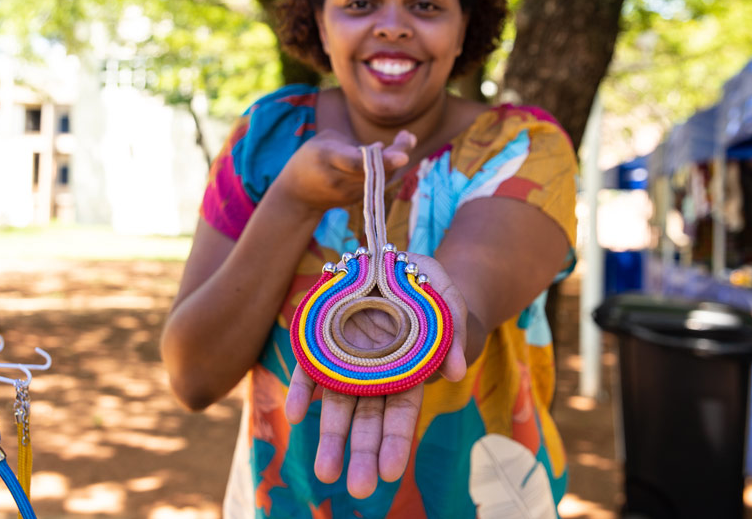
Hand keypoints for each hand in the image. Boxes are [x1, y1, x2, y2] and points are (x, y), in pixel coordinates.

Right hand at [273, 129, 415, 214]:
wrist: (298, 195)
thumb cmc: (311, 158)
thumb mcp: (325, 141)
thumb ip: (353, 144)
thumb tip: (383, 148)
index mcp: (327, 158)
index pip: (358, 163)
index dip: (382, 160)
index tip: (404, 156)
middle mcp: (340, 179)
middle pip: (376, 170)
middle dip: (397, 154)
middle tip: (408, 136)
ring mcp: (349, 193)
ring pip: (381, 177)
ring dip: (396, 159)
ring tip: (406, 138)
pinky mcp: (357, 199)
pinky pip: (379, 182)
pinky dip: (389, 167)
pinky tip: (393, 153)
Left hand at [284, 253, 467, 497]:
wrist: (392, 264)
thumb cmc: (426, 288)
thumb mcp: (448, 303)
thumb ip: (455, 334)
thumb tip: (456, 372)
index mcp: (407, 371)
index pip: (401, 414)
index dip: (395, 441)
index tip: (390, 472)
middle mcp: (374, 373)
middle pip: (368, 418)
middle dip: (362, 453)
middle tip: (357, 489)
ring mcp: (346, 360)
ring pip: (337, 403)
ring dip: (330, 436)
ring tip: (325, 472)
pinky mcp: (322, 341)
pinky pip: (311, 369)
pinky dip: (302, 390)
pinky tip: (295, 414)